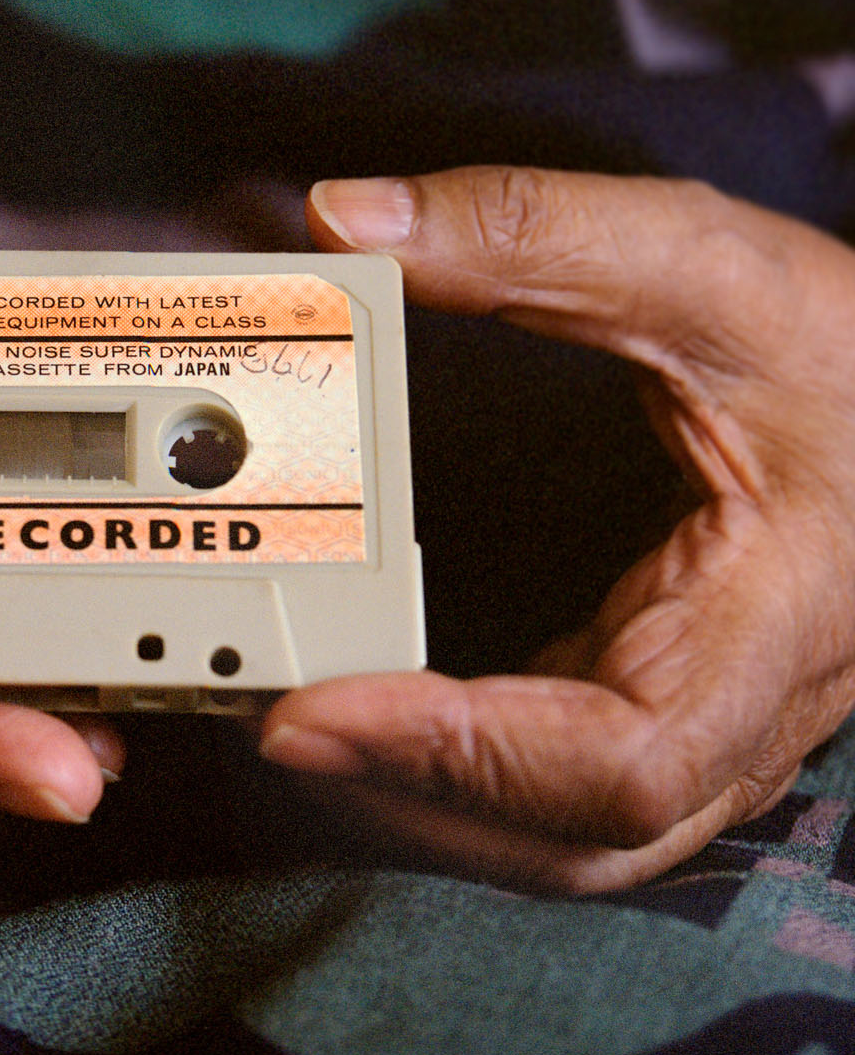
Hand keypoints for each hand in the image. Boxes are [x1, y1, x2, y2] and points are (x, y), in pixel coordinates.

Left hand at [261, 167, 854, 891]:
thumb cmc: (854, 349)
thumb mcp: (710, 268)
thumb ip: (532, 232)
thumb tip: (346, 217)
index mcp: (774, 623)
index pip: (622, 758)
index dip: (462, 755)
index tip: (315, 710)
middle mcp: (742, 713)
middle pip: (570, 835)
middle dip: (403, 798)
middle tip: (259, 718)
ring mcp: (705, 726)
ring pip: (560, 837)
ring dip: (416, 806)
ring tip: (286, 724)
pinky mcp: (662, 704)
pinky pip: (554, 789)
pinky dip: (451, 773)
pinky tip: (367, 710)